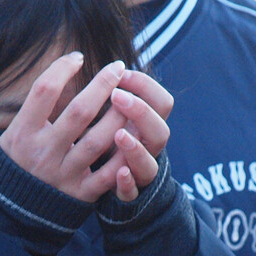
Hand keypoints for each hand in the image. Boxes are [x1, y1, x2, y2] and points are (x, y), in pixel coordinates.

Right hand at [0, 54, 129, 202]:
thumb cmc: (16, 162)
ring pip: (99, 140)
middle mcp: (43, 152)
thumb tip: (63, 69)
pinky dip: (123, 154)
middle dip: (102, 85)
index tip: (77, 57)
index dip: (62, 68)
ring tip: (131, 96)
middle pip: (79, 112)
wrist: (10, 213)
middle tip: (118, 67)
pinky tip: (135, 134)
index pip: (44, 90)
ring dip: (120, 115)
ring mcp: (63, 174)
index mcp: (23, 133)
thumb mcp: (11, 134)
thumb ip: (35, 109)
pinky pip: (108, 173)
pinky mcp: (80, 193)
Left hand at [105, 71, 172, 201]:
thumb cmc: (103, 142)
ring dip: (135, 148)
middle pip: (160, 130)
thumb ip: (111, 94)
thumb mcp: (110, 115)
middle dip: (141, 111)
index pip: (161, 101)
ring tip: (119, 134)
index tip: (120, 72)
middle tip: (116, 96)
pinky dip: (127, 182)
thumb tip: (94, 61)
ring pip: (150, 163)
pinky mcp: (126, 194)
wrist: (103, 186)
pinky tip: (119, 173)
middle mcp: (148, 149)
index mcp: (147, 126)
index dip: (145, 85)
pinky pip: (132, 192)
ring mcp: (139, 173)